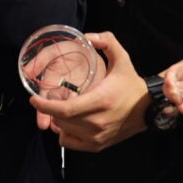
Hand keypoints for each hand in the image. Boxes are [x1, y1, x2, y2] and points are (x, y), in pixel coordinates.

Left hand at [29, 31, 145, 151]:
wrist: (148, 109)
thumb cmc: (130, 84)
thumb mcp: (122, 58)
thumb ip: (106, 40)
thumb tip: (86, 36)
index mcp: (101, 101)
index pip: (65, 109)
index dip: (45, 106)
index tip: (33, 99)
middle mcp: (98, 122)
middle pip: (61, 120)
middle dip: (51, 109)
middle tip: (50, 98)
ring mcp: (97, 137)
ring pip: (63, 131)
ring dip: (58, 120)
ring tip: (61, 108)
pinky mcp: (98, 146)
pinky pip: (70, 142)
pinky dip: (65, 133)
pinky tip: (69, 122)